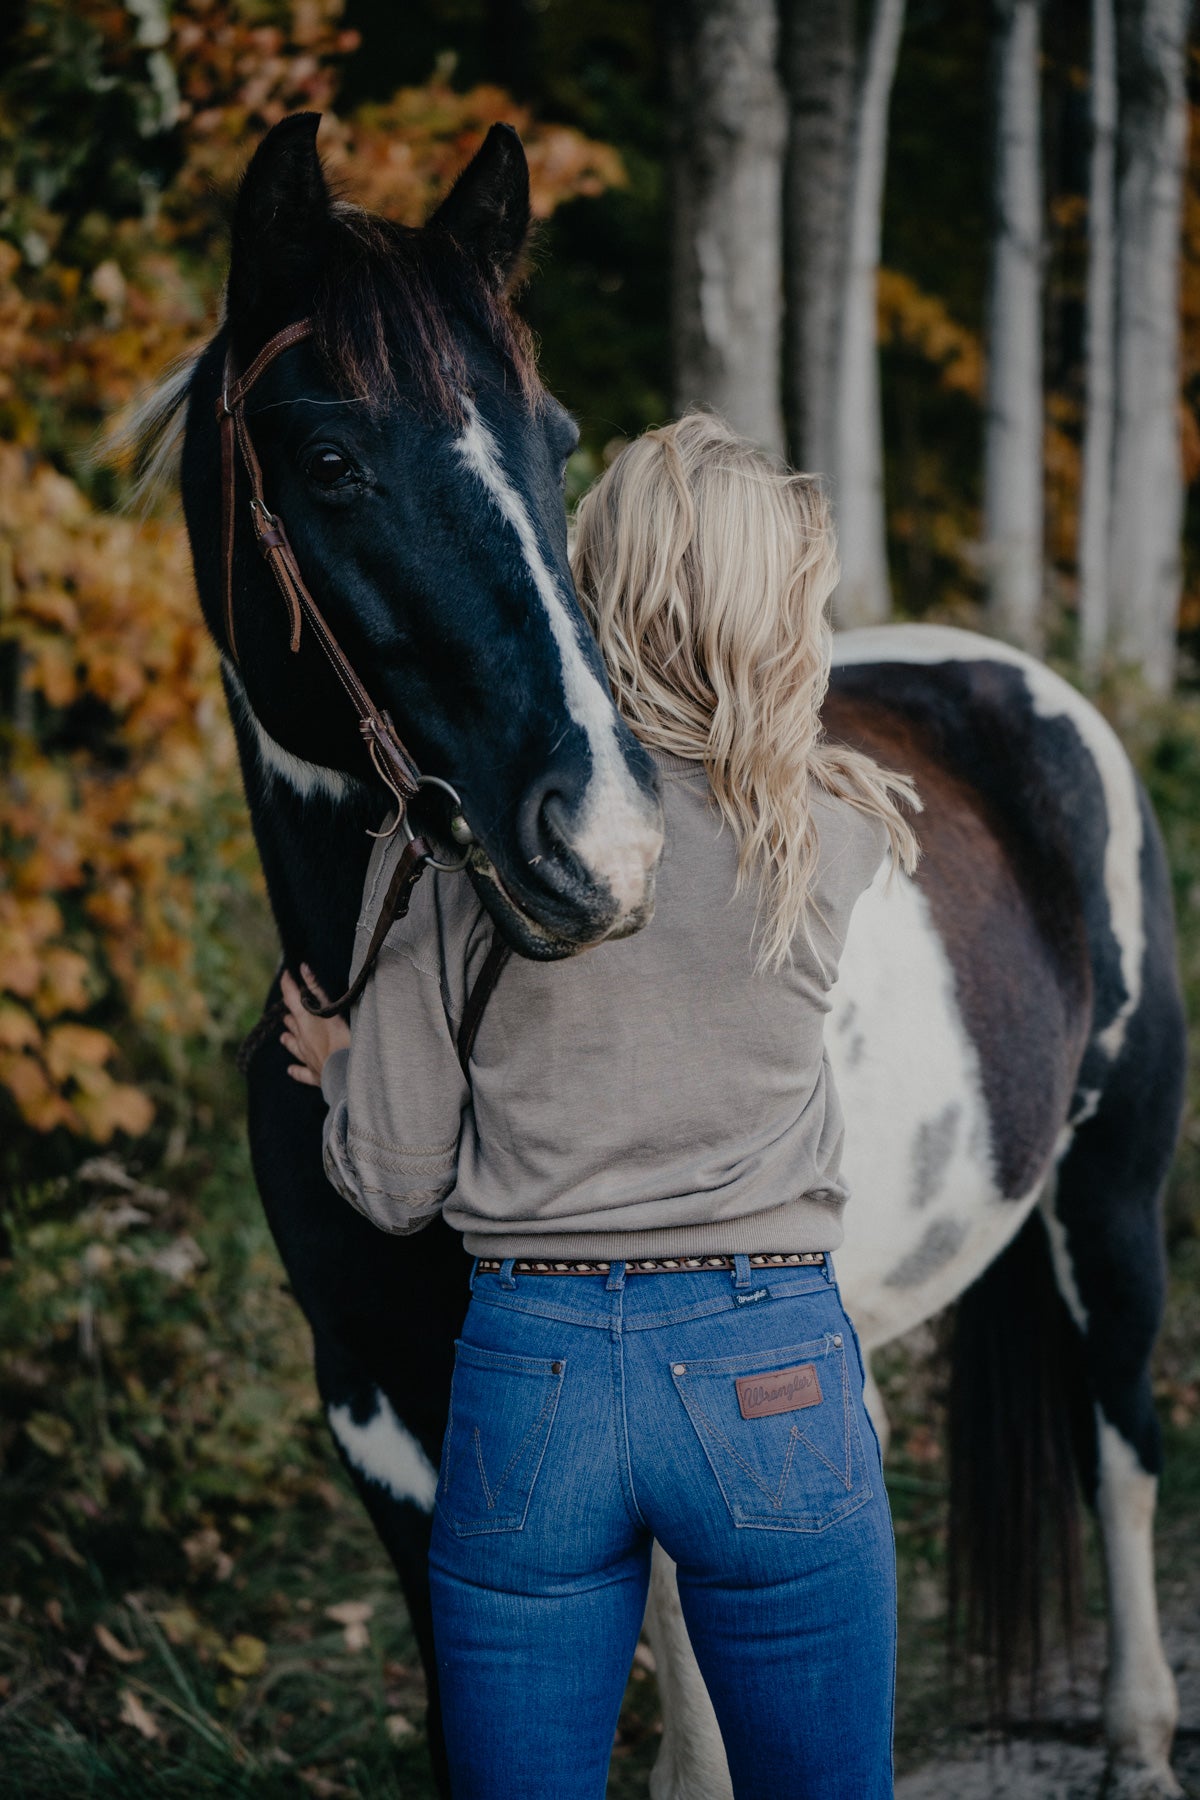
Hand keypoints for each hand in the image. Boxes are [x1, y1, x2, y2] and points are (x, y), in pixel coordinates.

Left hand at [280, 965, 350, 1086]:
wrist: (346, 1075)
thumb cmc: (342, 1041)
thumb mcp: (331, 1010)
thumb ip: (317, 989)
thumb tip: (303, 968)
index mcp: (305, 1022)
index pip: (291, 999)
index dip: (287, 985)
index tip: (285, 975)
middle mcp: (302, 1039)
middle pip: (292, 1023)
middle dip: (291, 1015)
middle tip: (292, 1008)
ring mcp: (307, 1058)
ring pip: (293, 1046)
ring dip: (289, 1039)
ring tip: (284, 1036)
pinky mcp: (316, 1075)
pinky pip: (301, 1073)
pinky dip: (296, 1070)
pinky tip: (290, 1070)